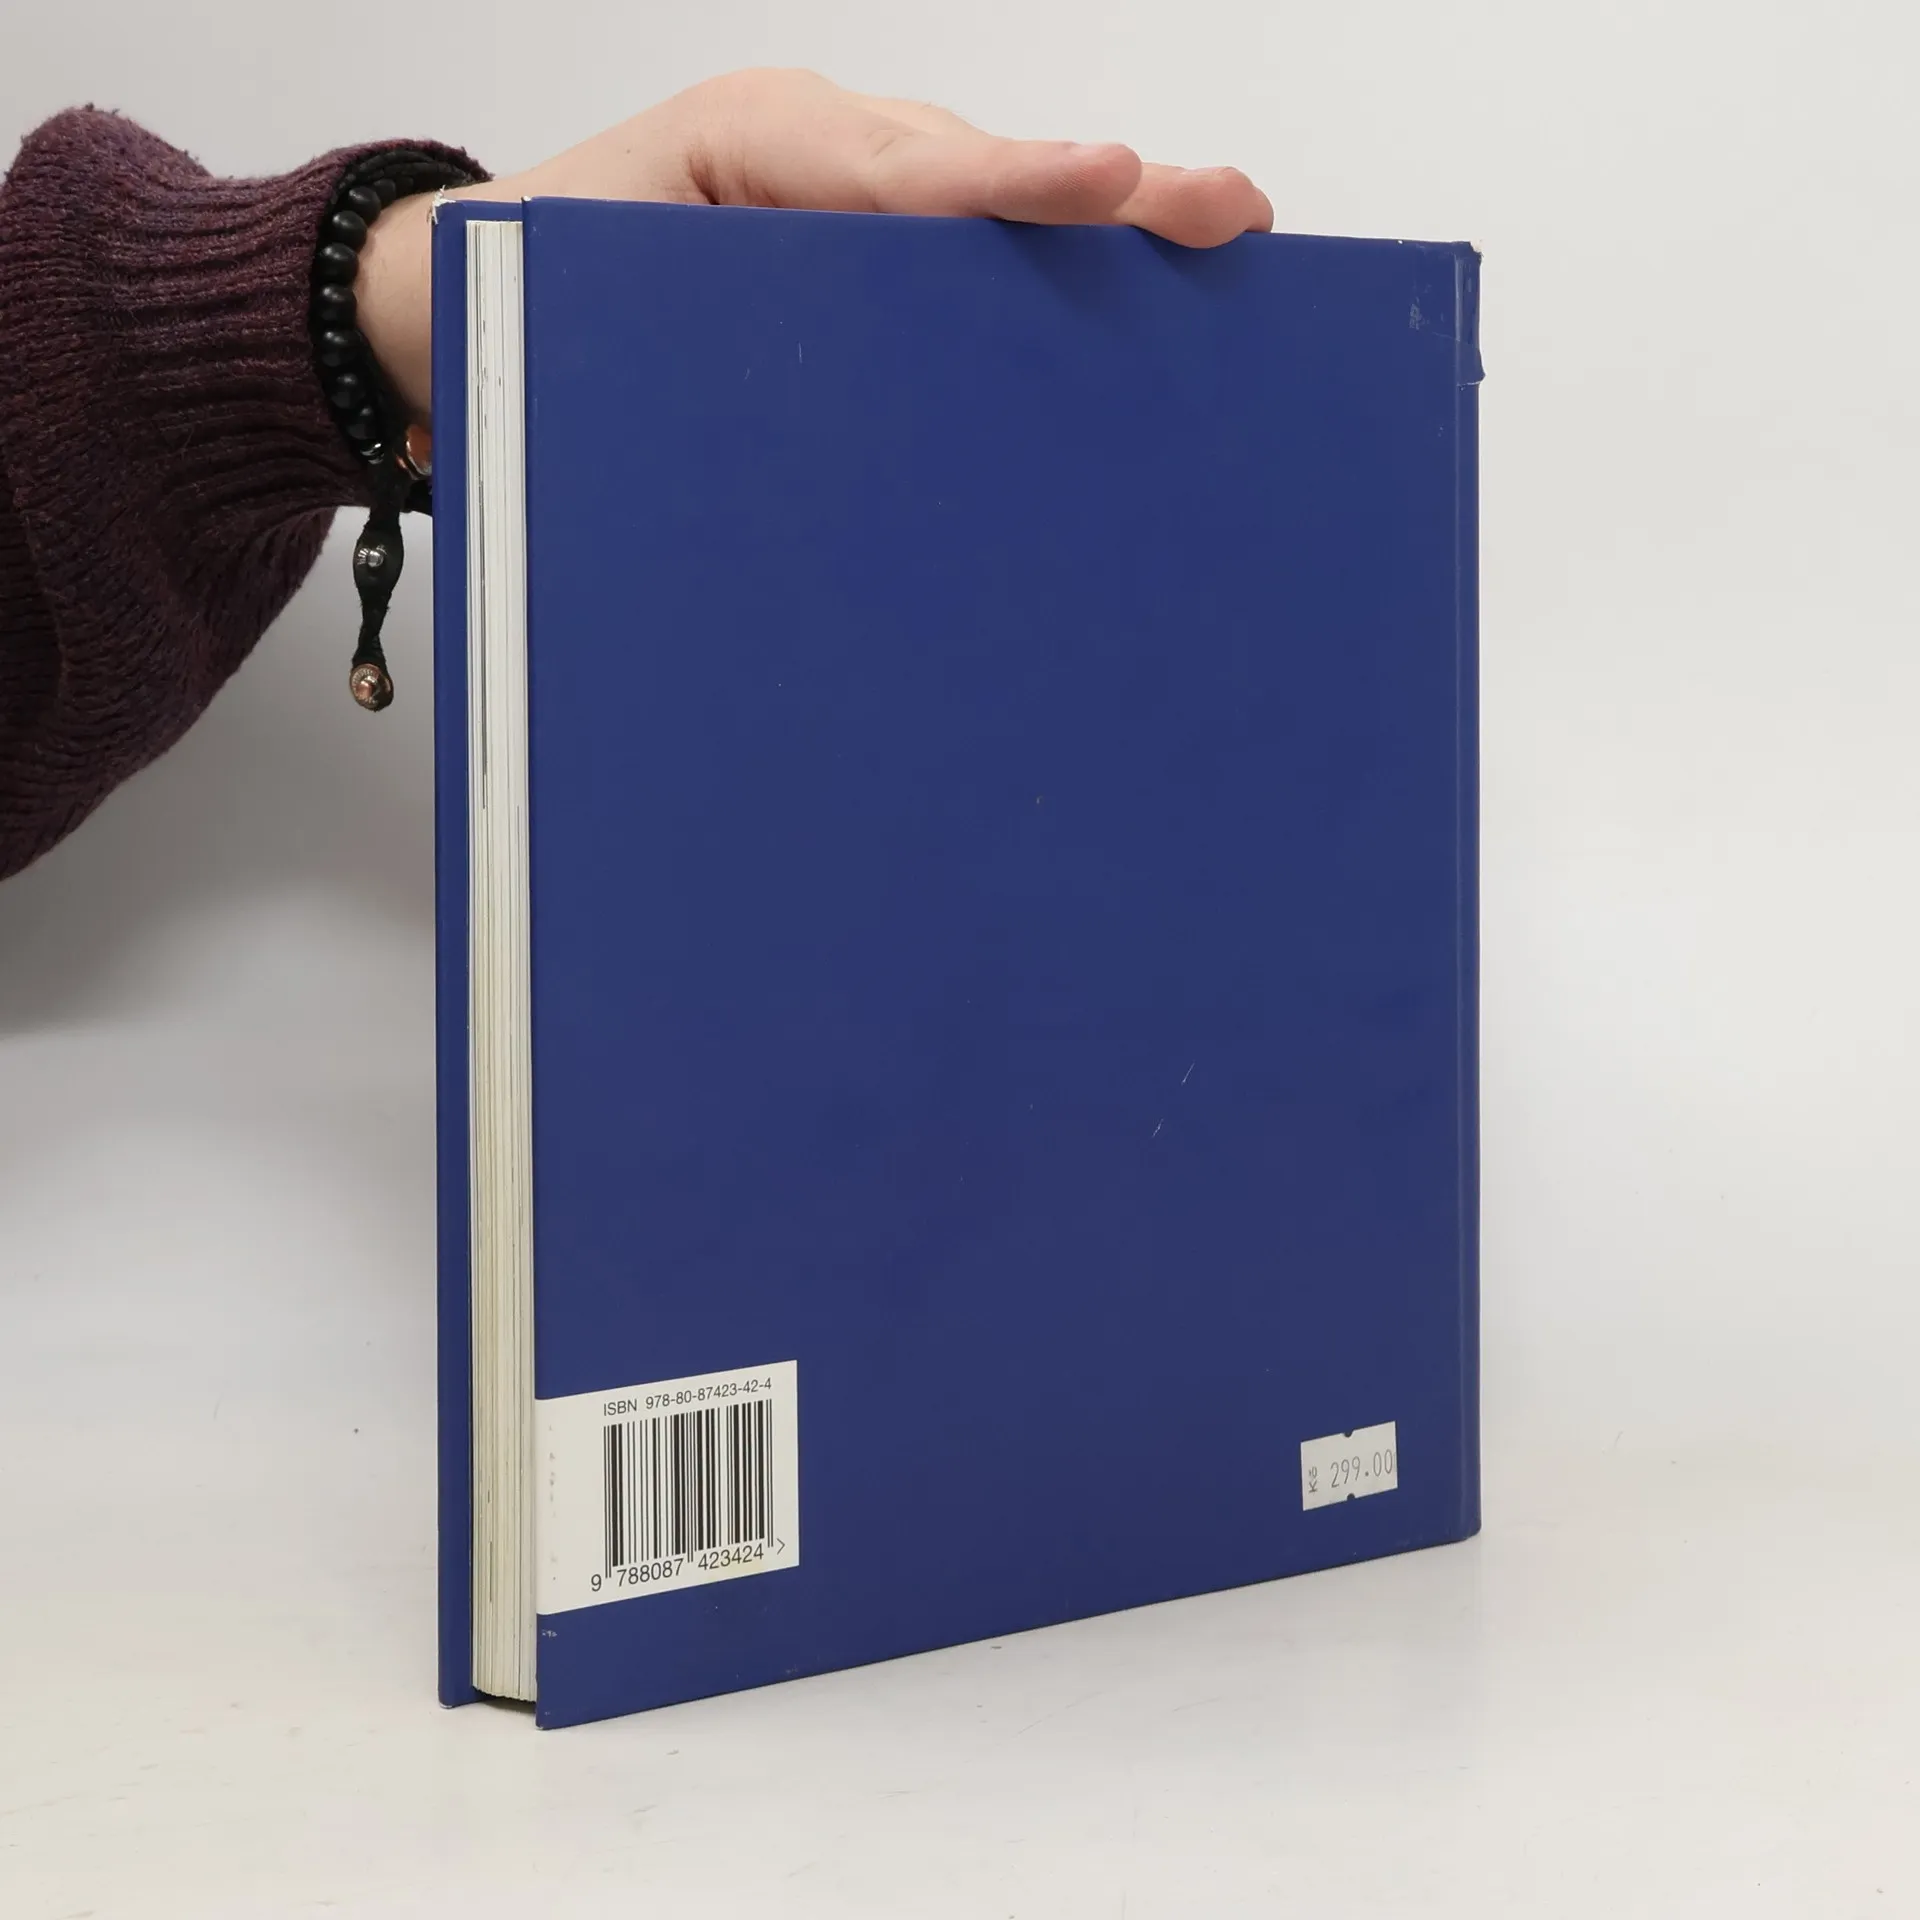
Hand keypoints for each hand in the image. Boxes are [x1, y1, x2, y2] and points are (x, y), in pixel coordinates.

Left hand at [357, 69, 1272, 419]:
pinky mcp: (857, 240)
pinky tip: (1136, 277)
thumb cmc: (523, 295)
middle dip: (1097, 189)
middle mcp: (815, 151)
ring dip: (1101, 217)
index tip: (1101, 187)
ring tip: (1219, 231)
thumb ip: (684, 330)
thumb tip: (810, 423)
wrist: (453, 291)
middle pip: (974, 168)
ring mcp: (843, 190)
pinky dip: (1051, 255)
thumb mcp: (583, 305)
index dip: (1007, 185)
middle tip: (1218, 208)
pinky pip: (962, 240)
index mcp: (750, 146)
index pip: (898, 170)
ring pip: (983, 198)